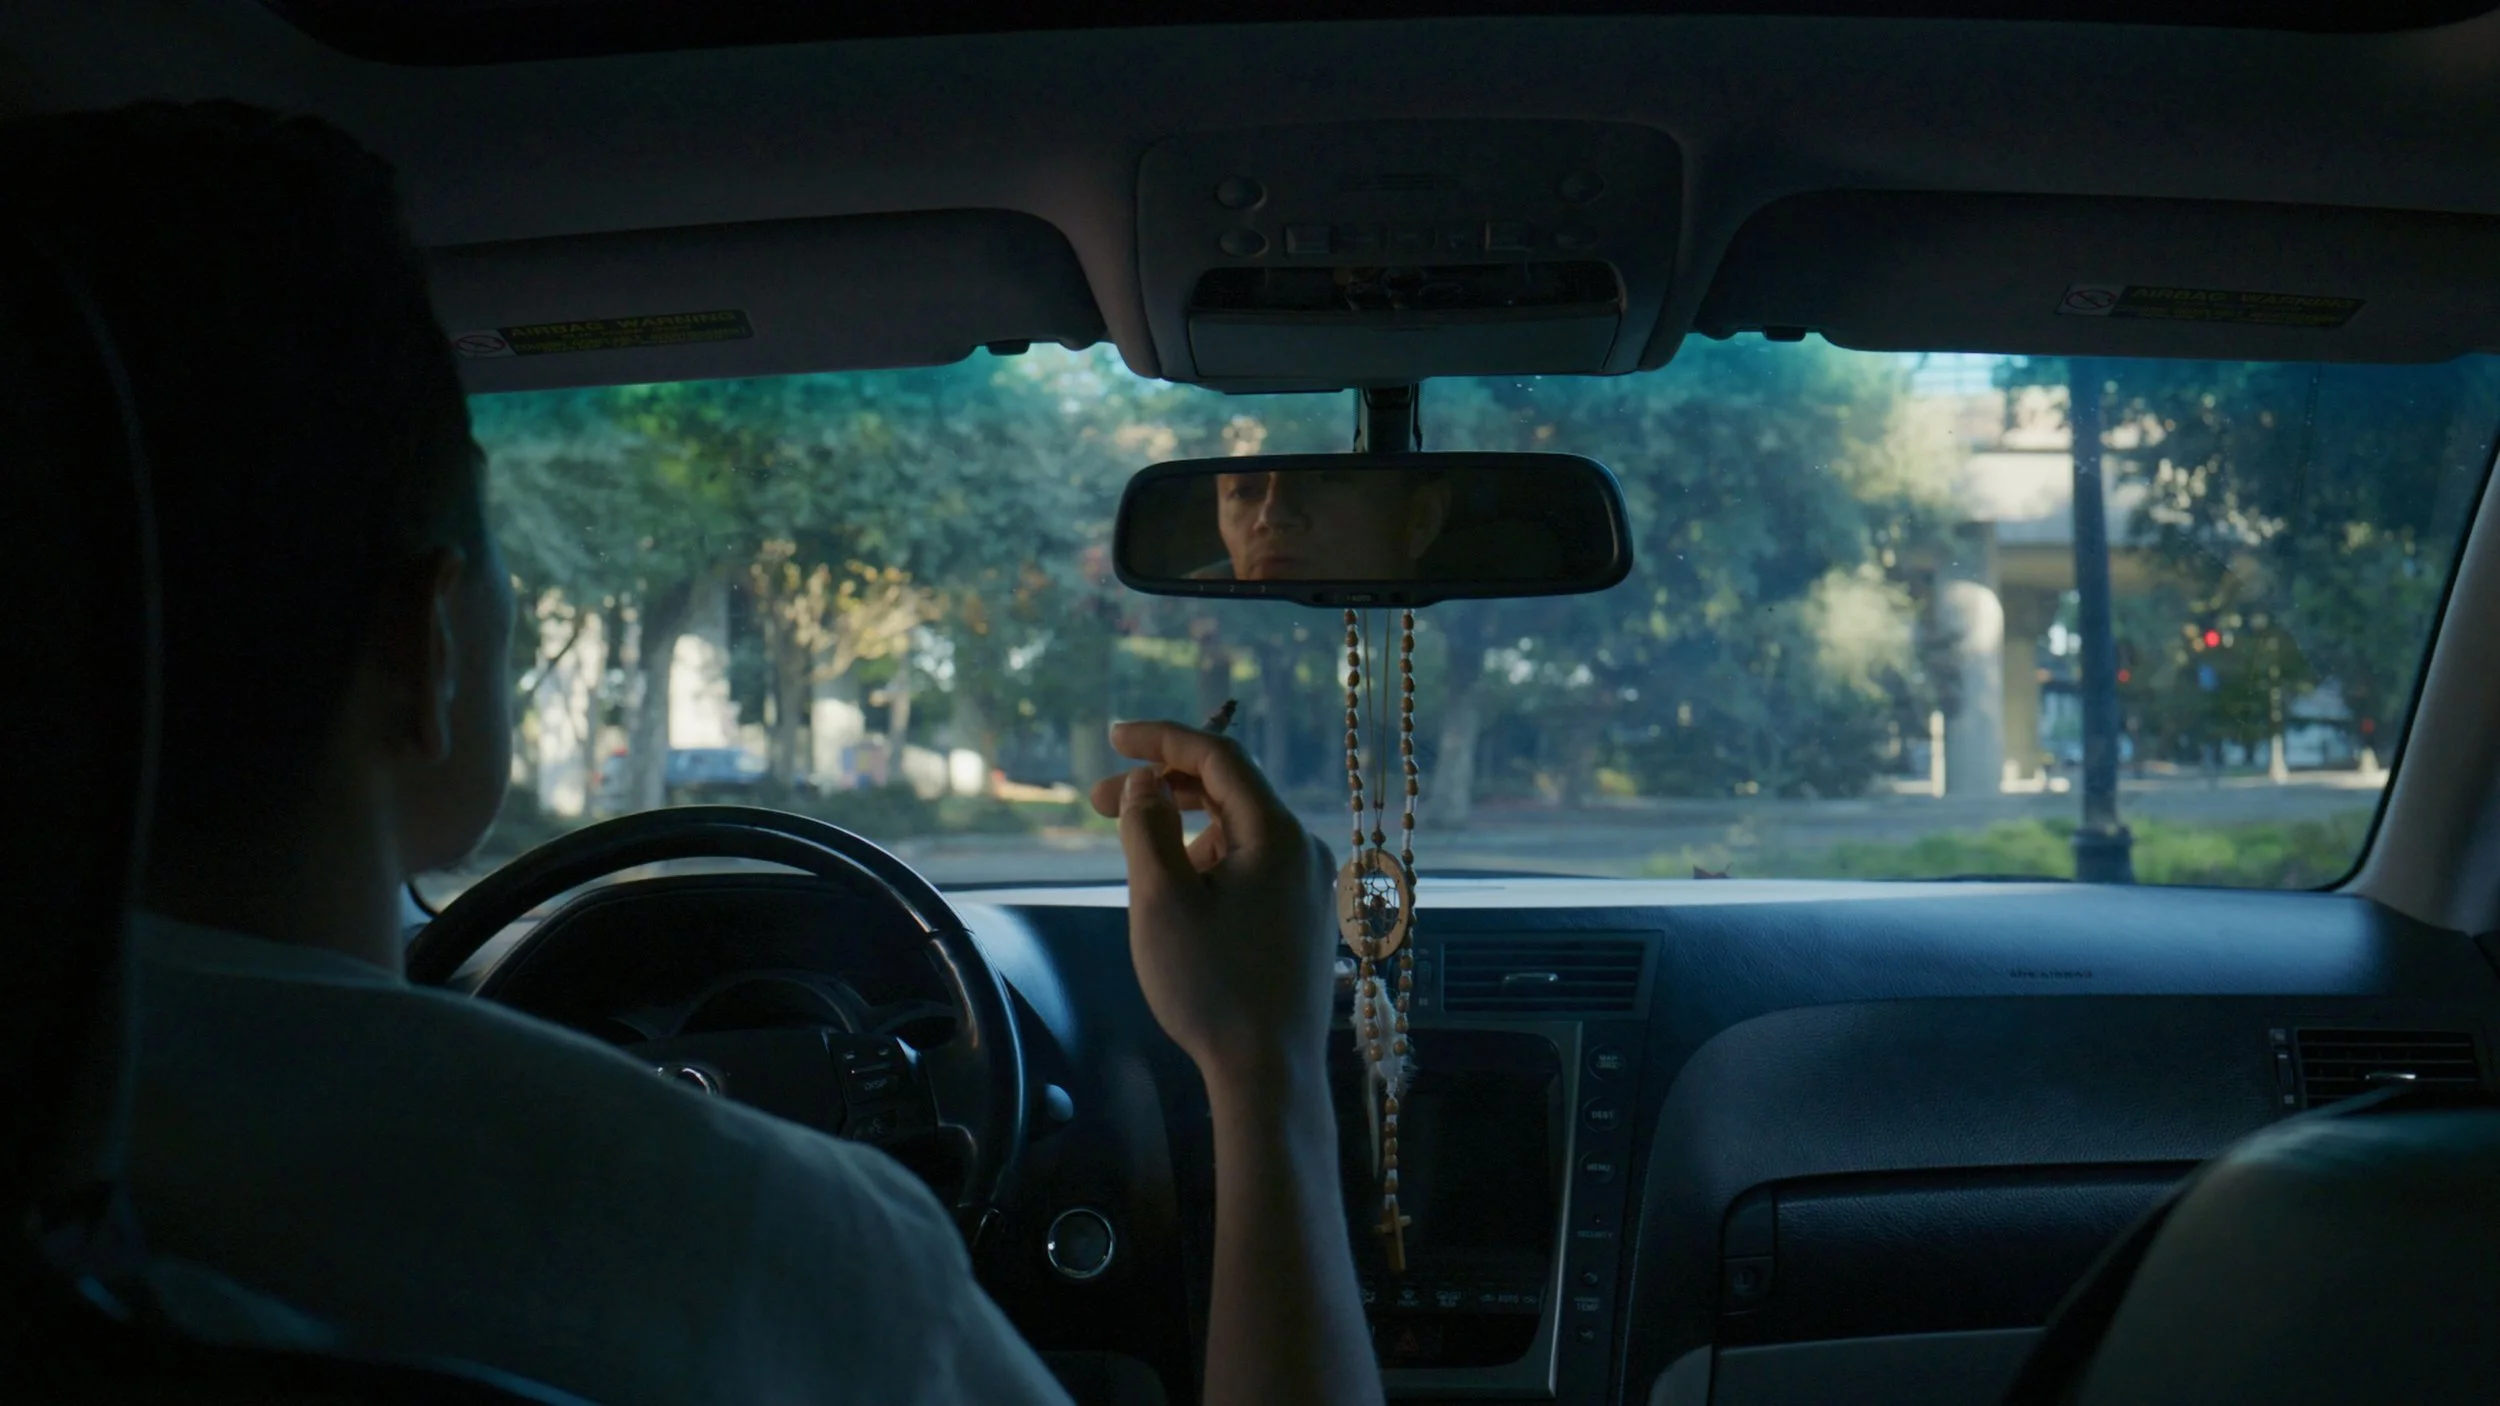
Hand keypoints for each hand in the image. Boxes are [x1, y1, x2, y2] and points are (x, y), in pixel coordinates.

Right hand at [1089, 720, 1336, 1096]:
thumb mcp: (1161, 899)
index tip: (1114, 739)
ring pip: (1239, 833)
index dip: (1162, 739)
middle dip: (1162, 787)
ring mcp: (1310, 887)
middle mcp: (1304, 850)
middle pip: (1230, 791)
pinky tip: (1177, 893)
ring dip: (1183, 829)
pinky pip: (1252, 867)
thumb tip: (1148, 782)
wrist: (1268, 1072)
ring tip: (1135, 862)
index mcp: (1277, 834)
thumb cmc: (1211, 986)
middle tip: (1097, 802)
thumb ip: (1147, 827)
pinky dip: (1208, 861)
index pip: (1220, 756)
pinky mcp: (1304, 919)